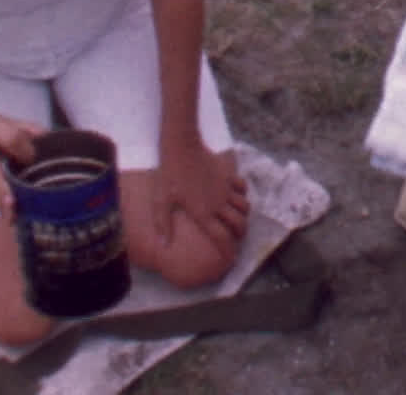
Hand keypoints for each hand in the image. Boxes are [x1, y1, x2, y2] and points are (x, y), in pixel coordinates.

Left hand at [153, 135, 249, 255]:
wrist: (182, 146)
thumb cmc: (170, 174)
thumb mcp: (161, 200)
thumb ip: (163, 223)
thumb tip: (163, 245)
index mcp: (203, 213)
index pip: (221, 237)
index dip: (227, 251)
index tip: (230, 260)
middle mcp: (218, 204)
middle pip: (238, 224)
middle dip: (240, 235)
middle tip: (235, 239)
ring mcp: (225, 189)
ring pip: (244, 207)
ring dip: (243, 215)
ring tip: (238, 220)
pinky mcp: (228, 175)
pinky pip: (242, 187)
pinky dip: (243, 194)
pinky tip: (237, 196)